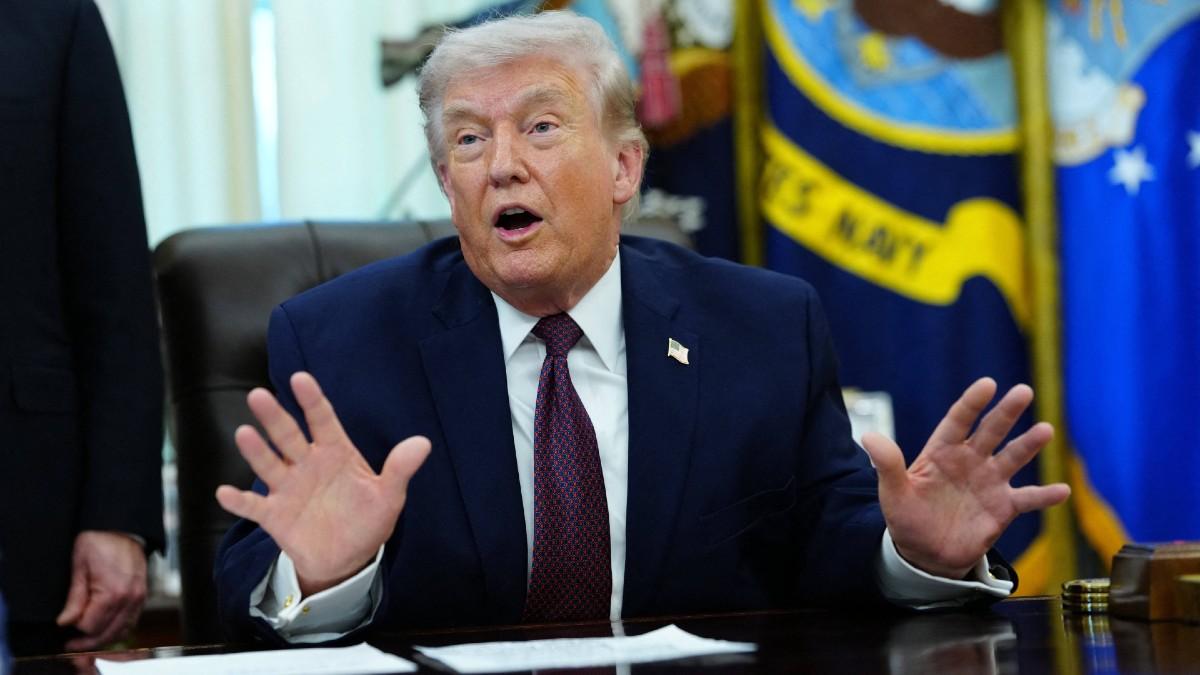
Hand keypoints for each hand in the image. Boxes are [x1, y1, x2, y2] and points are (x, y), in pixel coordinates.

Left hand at [55, 530, 146, 651]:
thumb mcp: (79, 567)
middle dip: (87, 641)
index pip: (91, 626)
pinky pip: (132, 621)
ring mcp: (139, 597)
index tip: (65, 625)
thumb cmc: (99, 541)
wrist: (122, 526)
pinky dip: (118, 628)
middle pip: (107, 633)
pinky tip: (105, 626)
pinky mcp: (142, 595)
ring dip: (103, 637)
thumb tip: (65, 622)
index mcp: (113, 592)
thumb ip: (75, 598)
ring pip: (121, 631)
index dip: (74, 629)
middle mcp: (130, 598)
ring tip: (86, 637)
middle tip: (71, 643)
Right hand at [216, 372, 430, 595]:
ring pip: (269, 464)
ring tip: (244, 433)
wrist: (346, 558)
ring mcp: (288, 489)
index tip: (300, 379)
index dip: (312, 400)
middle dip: (275, 417)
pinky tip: (224, 493)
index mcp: (335, 454)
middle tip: (259, 395)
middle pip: (289, 436)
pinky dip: (238, 501)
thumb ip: (400, 469)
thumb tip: (423, 443)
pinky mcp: (275, 515)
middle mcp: (307, 465)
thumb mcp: (389, 495)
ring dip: (256, 451)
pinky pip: (253, 507)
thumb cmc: (367, 519)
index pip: (323, 420)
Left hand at [861, 377, 1069, 578]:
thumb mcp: (892, 493)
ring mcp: (989, 482)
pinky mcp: (1003, 507)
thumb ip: (887, 465)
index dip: (971, 403)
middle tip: (1023, 391)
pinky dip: (1045, 495)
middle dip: (1006, 412)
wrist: (926, 554)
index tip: (987, 384)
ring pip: (1012, 458)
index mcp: (942, 452)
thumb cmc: (908, 518)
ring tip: (1045, 430)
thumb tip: (867, 436)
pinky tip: (1062, 490)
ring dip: (1029, 445)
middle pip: (990, 431)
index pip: (958, 421)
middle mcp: (969, 461)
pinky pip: (1027, 499)